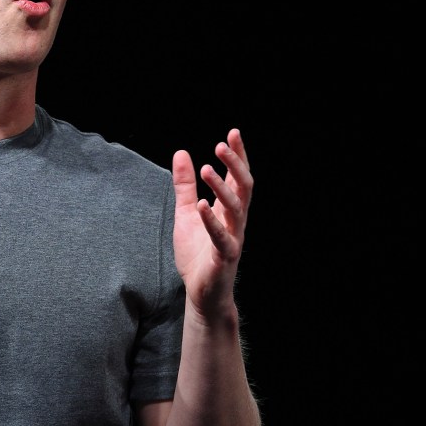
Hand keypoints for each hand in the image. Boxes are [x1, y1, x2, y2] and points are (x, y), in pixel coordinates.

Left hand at [171, 128, 251, 317]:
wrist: (202, 292)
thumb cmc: (198, 253)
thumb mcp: (186, 212)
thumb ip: (185, 185)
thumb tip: (181, 153)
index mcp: (228, 209)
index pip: (238, 177)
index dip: (238, 156)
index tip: (233, 133)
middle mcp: (236, 221)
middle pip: (244, 188)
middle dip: (236, 165)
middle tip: (222, 144)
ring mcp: (232, 238)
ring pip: (236, 209)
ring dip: (222, 187)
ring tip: (206, 168)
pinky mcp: (224, 257)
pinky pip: (222, 237)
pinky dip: (212, 221)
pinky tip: (201, 205)